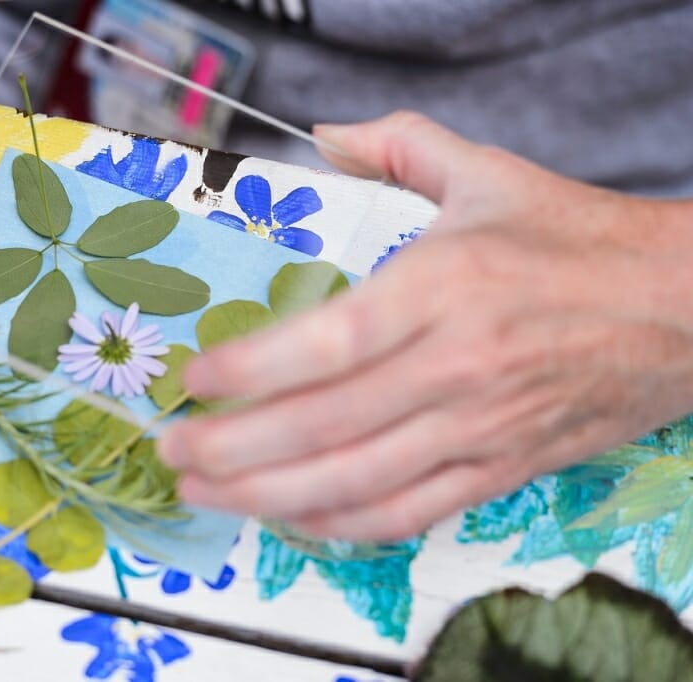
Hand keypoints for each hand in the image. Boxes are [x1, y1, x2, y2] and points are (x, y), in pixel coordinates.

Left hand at [158, 112, 692, 541]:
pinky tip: (290, 517)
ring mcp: (478, 427)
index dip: (250, 368)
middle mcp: (456, 366)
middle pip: (324, 425)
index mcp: (445, 286)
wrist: (686, 309)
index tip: (195, 379)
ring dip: (267, 497)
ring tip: (206, 490)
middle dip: (232, 447)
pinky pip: (409, 513)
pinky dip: (341, 524)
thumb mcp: (491, 175)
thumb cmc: (581, 244)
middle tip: (173, 449)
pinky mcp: (500, 470)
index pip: (327, 341)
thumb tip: (329, 134)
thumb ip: (401, 149)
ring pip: (356, 482)